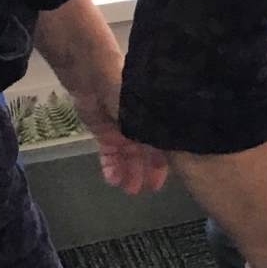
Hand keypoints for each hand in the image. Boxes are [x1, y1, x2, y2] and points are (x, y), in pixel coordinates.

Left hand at [70, 65, 168, 197]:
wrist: (95, 77)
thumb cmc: (128, 92)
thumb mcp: (146, 115)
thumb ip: (156, 136)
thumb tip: (171, 157)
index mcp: (156, 122)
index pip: (163, 149)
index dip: (161, 168)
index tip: (160, 183)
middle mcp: (142, 129)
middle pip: (144, 156)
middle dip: (142, 174)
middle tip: (140, 191)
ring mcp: (123, 132)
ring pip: (127, 158)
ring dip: (127, 173)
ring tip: (127, 189)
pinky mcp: (105, 133)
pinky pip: (109, 154)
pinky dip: (111, 167)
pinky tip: (112, 179)